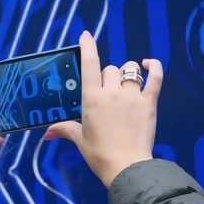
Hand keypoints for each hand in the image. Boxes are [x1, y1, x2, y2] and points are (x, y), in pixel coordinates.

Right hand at [43, 31, 163, 187]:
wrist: (126, 167)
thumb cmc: (100, 155)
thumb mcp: (80, 139)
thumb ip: (64, 129)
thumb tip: (48, 133)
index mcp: (92, 99)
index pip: (89, 65)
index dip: (88, 47)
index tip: (86, 36)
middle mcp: (112, 93)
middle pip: (110, 70)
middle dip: (107, 77)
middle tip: (107, 93)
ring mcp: (132, 96)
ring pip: (130, 71)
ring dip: (126, 73)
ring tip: (125, 84)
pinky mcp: (149, 103)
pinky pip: (155, 77)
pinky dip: (154, 67)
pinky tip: (149, 64)